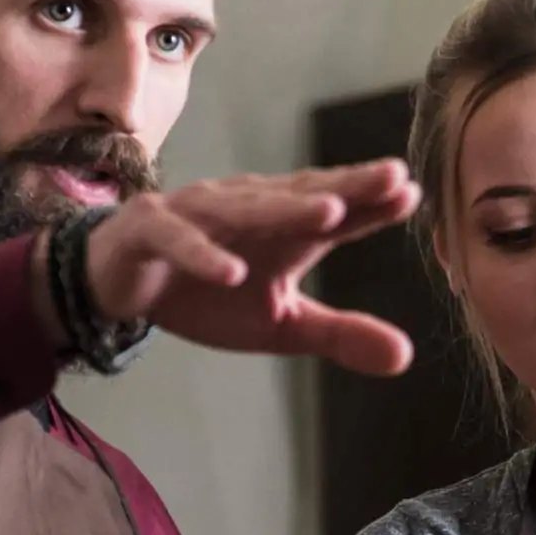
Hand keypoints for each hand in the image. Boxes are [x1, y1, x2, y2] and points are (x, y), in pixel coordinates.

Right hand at [83, 160, 419, 374]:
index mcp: (287, 229)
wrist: (123, 283)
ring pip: (248, 210)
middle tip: (392, 177)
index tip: (413, 195)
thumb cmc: (210, 294)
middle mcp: (250, 210)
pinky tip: (232, 272)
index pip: (338, 213)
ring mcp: (200, 214)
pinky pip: (182, 241)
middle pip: (304, 196)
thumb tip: (406, 358)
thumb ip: (340, 335)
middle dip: (347, 186)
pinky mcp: (154, 228)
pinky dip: (205, 255)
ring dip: (287, 210)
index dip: (373, 205)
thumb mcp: (281, 324)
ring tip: (329, 215)